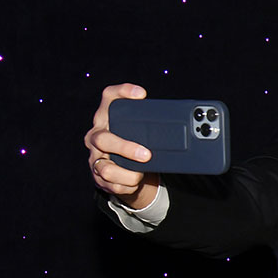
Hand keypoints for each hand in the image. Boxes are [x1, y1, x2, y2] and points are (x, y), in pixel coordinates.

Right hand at [85, 83, 159, 208]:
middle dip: (126, 148)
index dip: (123, 92)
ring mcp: (95, 156)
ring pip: (106, 168)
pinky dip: (127, 185)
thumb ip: (151, 126)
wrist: (127, 172)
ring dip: (127, 174)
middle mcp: (97, 135)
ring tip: (140, 174)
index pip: (110, 97)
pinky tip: (135, 181)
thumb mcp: (142, 134)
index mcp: (107, 119)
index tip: (142, 94)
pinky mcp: (98, 175)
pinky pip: (111, 184)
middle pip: (104, 138)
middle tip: (146, 154)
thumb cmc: (137, 146)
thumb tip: (182, 126)